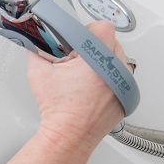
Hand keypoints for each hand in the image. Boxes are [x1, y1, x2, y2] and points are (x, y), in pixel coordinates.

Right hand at [26, 21, 129, 160]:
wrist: (68, 135)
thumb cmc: (57, 109)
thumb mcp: (38, 72)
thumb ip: (36, 50)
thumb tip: (35, 40)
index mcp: (96, 60)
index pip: (102, 27)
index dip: (87, 30)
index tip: (79, 39)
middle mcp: (116, 70)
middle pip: (111, 41)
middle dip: (94, 47)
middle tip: (78, 60)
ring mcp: (125, 84)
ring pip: (119, 58)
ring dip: (104, 61)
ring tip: (86, 74)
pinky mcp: (128, 95)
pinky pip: (122, 76)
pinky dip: (110, 77)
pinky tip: (93, 86)